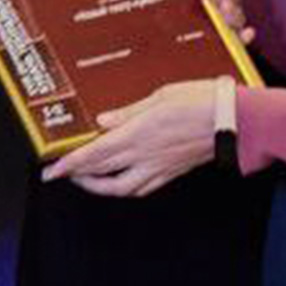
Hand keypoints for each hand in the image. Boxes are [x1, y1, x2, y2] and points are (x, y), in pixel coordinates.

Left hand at [41, 78, 218, 197]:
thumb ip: (128, 112)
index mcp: (137, 135)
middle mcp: (145, 156)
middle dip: (77, 177)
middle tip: (61, 174)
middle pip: (102, 174)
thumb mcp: (160, 96)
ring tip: (86, 180)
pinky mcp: (172, 172)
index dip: (69, 165)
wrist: (235, 120)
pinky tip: (121, 183)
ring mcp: (159, 167)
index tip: (51, 172)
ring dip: (99, 187)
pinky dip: (125, 189)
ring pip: (121, 188)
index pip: (94, 155)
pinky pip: (142, 188)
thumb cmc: (201, 101)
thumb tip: (103, 122)